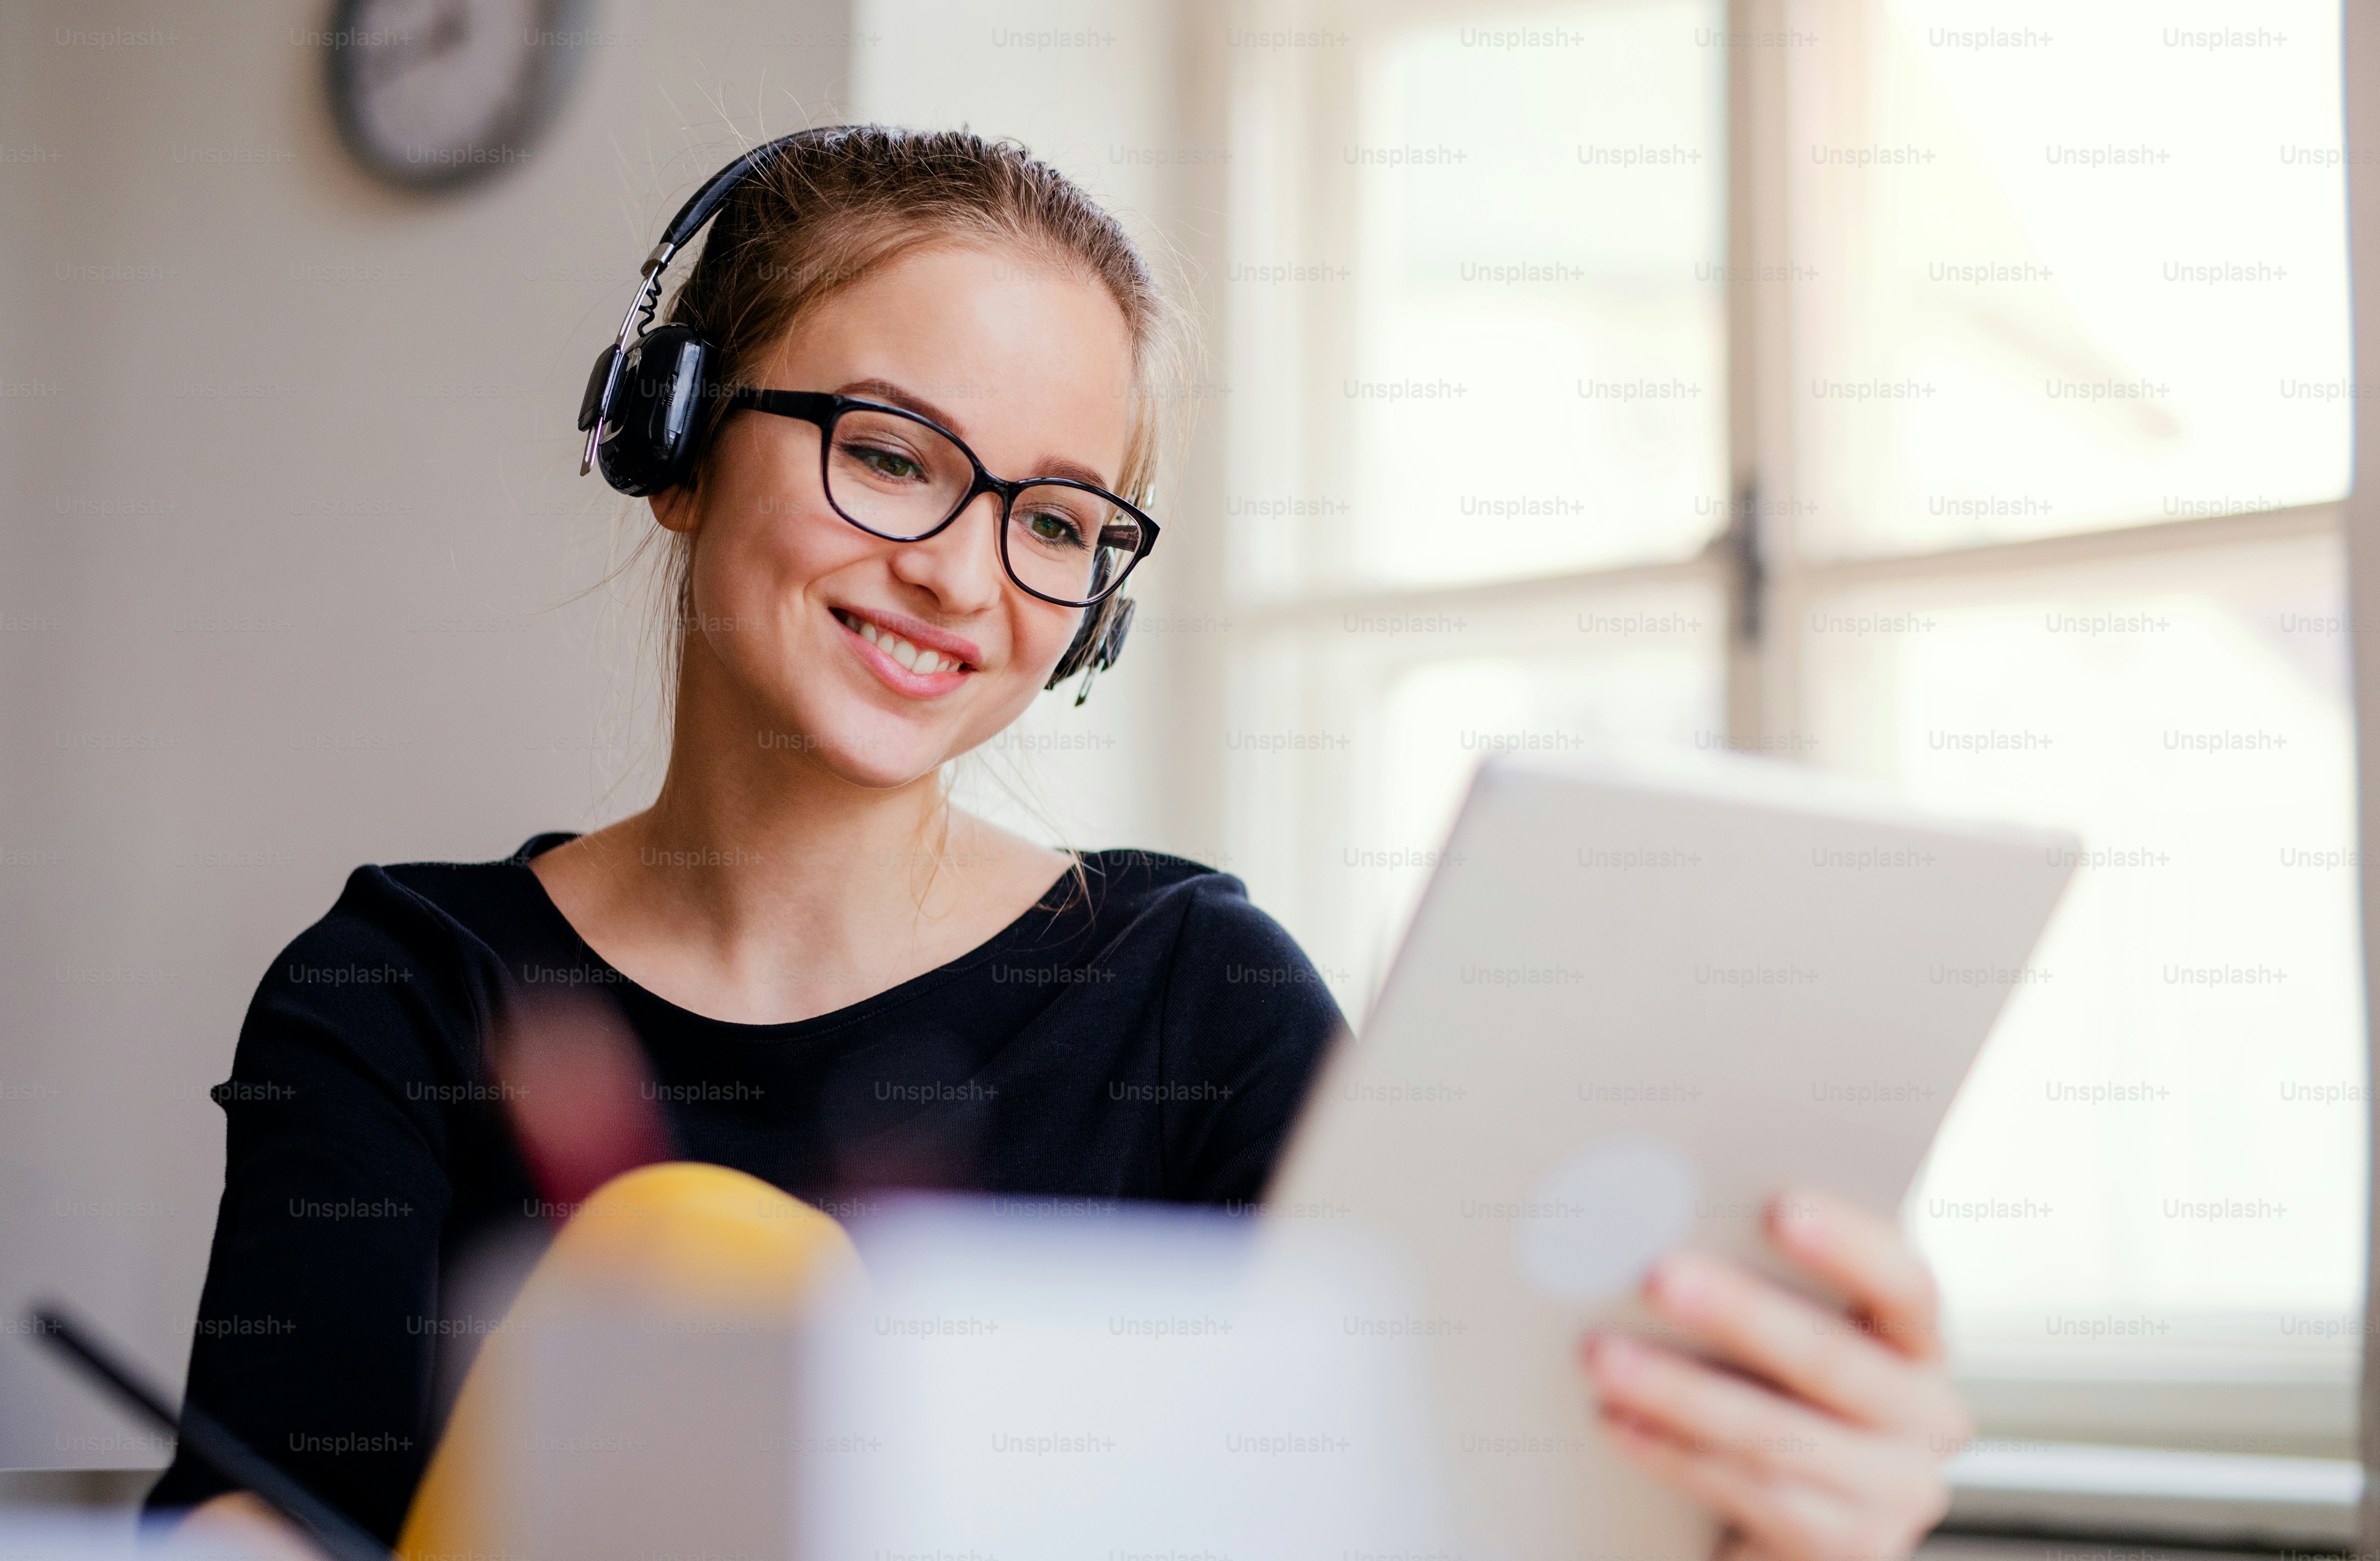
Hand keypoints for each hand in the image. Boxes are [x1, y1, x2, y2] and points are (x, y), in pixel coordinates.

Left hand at [1579, 1188, 1970, 1560]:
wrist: (1794, 1520)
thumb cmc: (1779, 1387)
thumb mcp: (1790, 1331)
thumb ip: (1766, 1279)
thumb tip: (1667, 1213)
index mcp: (1919, 1343)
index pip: (1906, 1285)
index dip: (1849, 1246)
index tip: (1778, 1206)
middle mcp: (1926, 1417)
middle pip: (1832, 1360)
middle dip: (1740, 1314)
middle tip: (1656, 1276)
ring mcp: (1893, 1491)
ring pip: (1775, 1434)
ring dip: (1679, 1393)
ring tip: (1601, 1355)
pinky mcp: (1847, 1546)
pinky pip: (1749, 1493)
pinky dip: (1672, 1453)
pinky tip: (1615, 1420)